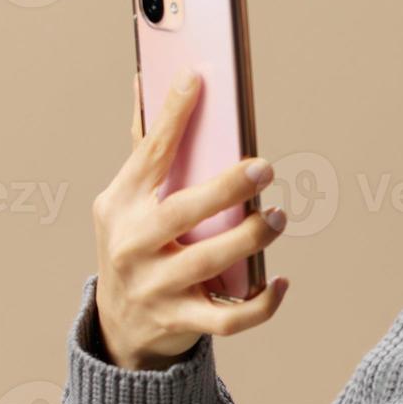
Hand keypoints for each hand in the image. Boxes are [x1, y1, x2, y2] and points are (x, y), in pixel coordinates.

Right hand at [91, 68, 288, 370]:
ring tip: (279, 218)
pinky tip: (282, 282)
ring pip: (210, 262)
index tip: (195, 79)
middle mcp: (132, 245)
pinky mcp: (179, 321)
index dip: (172, 116)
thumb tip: (147, 81)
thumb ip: (145, 148)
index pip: (149, 154)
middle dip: (227, 188)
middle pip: (182, 212)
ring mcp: (155, 286)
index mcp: (120, 204)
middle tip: (265, 168)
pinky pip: (229, 318)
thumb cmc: (135, 244)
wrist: (119, 325)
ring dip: (252, 238)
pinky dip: (263, 304)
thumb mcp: (126, 201)